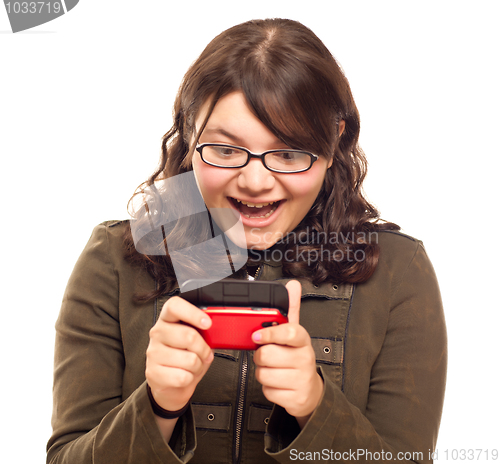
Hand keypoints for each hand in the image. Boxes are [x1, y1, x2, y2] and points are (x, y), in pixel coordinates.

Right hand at [146, 296, 213, 411]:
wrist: (171, 384)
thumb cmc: (186, 357)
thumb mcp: (197, 340)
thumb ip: (204, 332)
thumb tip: (217, 330)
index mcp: (167, 319)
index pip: (174, 306)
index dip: (192, 312)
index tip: (208, 323)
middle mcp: (157, 333)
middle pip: (188, 335)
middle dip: (204, 348)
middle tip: (205, 354)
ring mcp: (153, 353)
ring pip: (189, 359)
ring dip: (198, 366)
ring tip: (193, 366)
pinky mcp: (153, 373)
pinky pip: (183, 377)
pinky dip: (190, 378)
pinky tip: (184, 375)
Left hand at [252, 280, 322, 427]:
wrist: (310, 391)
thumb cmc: (297, 358)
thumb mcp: (294, 334)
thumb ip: (290, 309)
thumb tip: (292, 285)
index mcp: (303, 340)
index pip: (289, 332)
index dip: (270, 332)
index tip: (257, 335)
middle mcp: (305, 358)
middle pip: (267, 355)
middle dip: (260, 356)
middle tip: (267, 355)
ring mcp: (302, 379)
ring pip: (264, 374)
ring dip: (263, 373)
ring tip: (274, 369)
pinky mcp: (296, 398)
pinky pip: (268, 391)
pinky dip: (268, 388)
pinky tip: (278, 383)